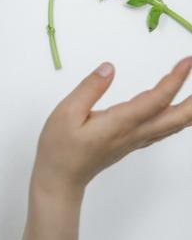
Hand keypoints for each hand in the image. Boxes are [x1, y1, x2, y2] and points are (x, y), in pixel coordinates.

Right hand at [16, 57, 191, 239]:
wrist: (60, 179)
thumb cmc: (60, 148)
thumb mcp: (66, 113)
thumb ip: (89, 88)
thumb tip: (109, 68)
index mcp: (120, 123)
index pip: (157, 99)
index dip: (175, 80)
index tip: (187, 61)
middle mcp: (134, 133)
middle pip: (178, 117)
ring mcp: (134, 140)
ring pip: (174, 125)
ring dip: (190, 109)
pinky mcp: (130, 143)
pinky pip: (163, 130)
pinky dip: (178, 118)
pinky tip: (178, 112)